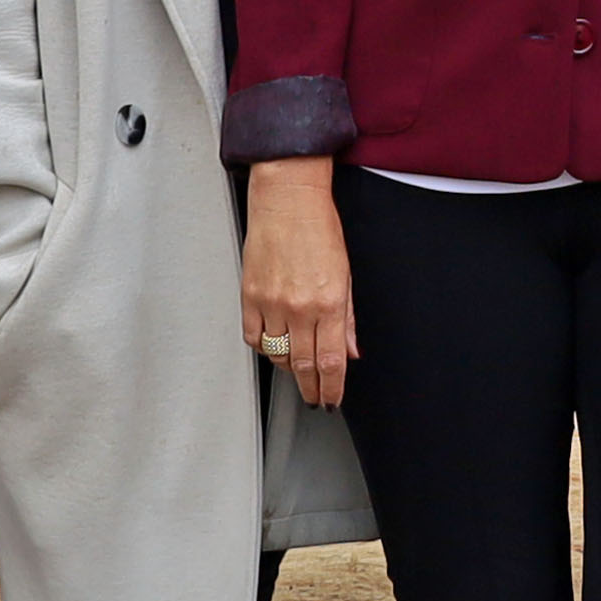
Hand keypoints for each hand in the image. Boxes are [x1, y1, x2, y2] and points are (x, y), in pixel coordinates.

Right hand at [241, 160, 357, 407]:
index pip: (331, 362)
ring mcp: (271, 303)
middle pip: (303, 365)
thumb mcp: (347, 273)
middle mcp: (299, 307)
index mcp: (328, 302)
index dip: (331, 389)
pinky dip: (265, 347)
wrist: (287, 199)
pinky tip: (274, 345)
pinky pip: (254, 337)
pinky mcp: (249, 295)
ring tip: (299, 369)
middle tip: (315, 398)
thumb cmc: (319, 228)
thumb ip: (348, 318)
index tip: (330, 400)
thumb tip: (351, 350)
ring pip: (278, 354)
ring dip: (290, 368)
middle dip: (311, 388)